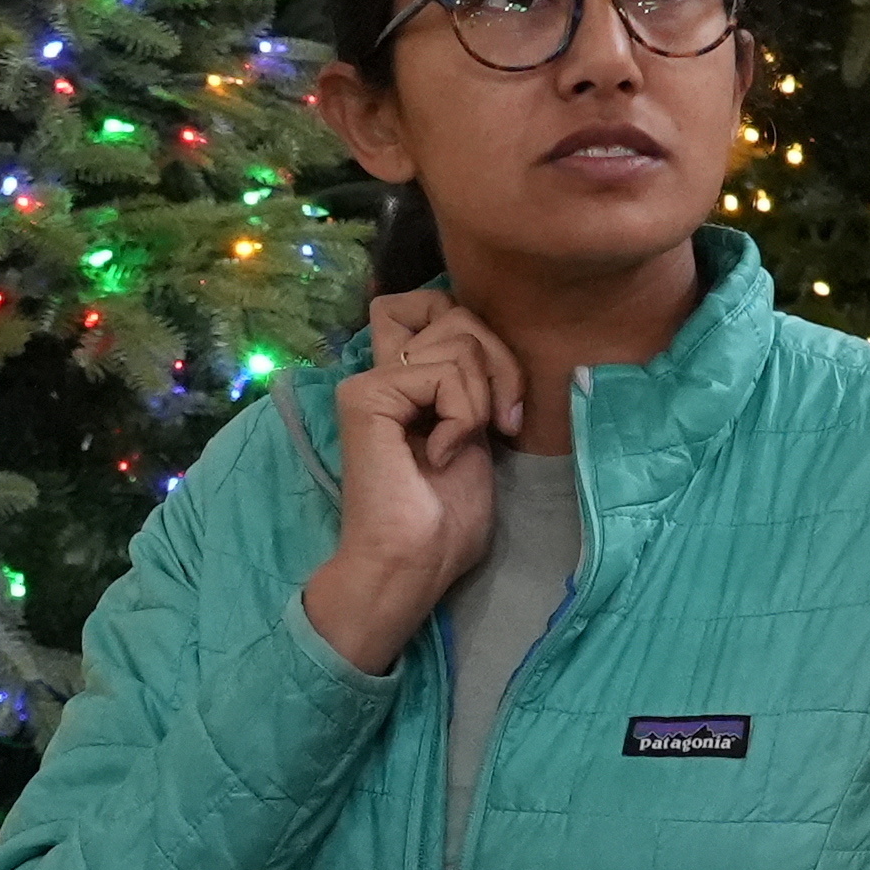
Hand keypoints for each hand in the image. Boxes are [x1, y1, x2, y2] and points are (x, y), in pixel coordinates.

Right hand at [294, 291, 523, 676]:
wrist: (412, 566)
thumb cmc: (444, 522)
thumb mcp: (475, 431)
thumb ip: (471, 382)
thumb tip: (488, 342)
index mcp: (402, 378)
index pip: (434, 302)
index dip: (477, 328)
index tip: (498, 396)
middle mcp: (379, 370)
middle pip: (455, 312)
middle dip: (501, 363)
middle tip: (503, 422)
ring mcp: (368, 381)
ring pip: (459, 341)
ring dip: (481, 400)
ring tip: (459, 448)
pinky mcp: (366, 396)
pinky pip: (445, 373)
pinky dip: (462, 416)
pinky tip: (439, 455)